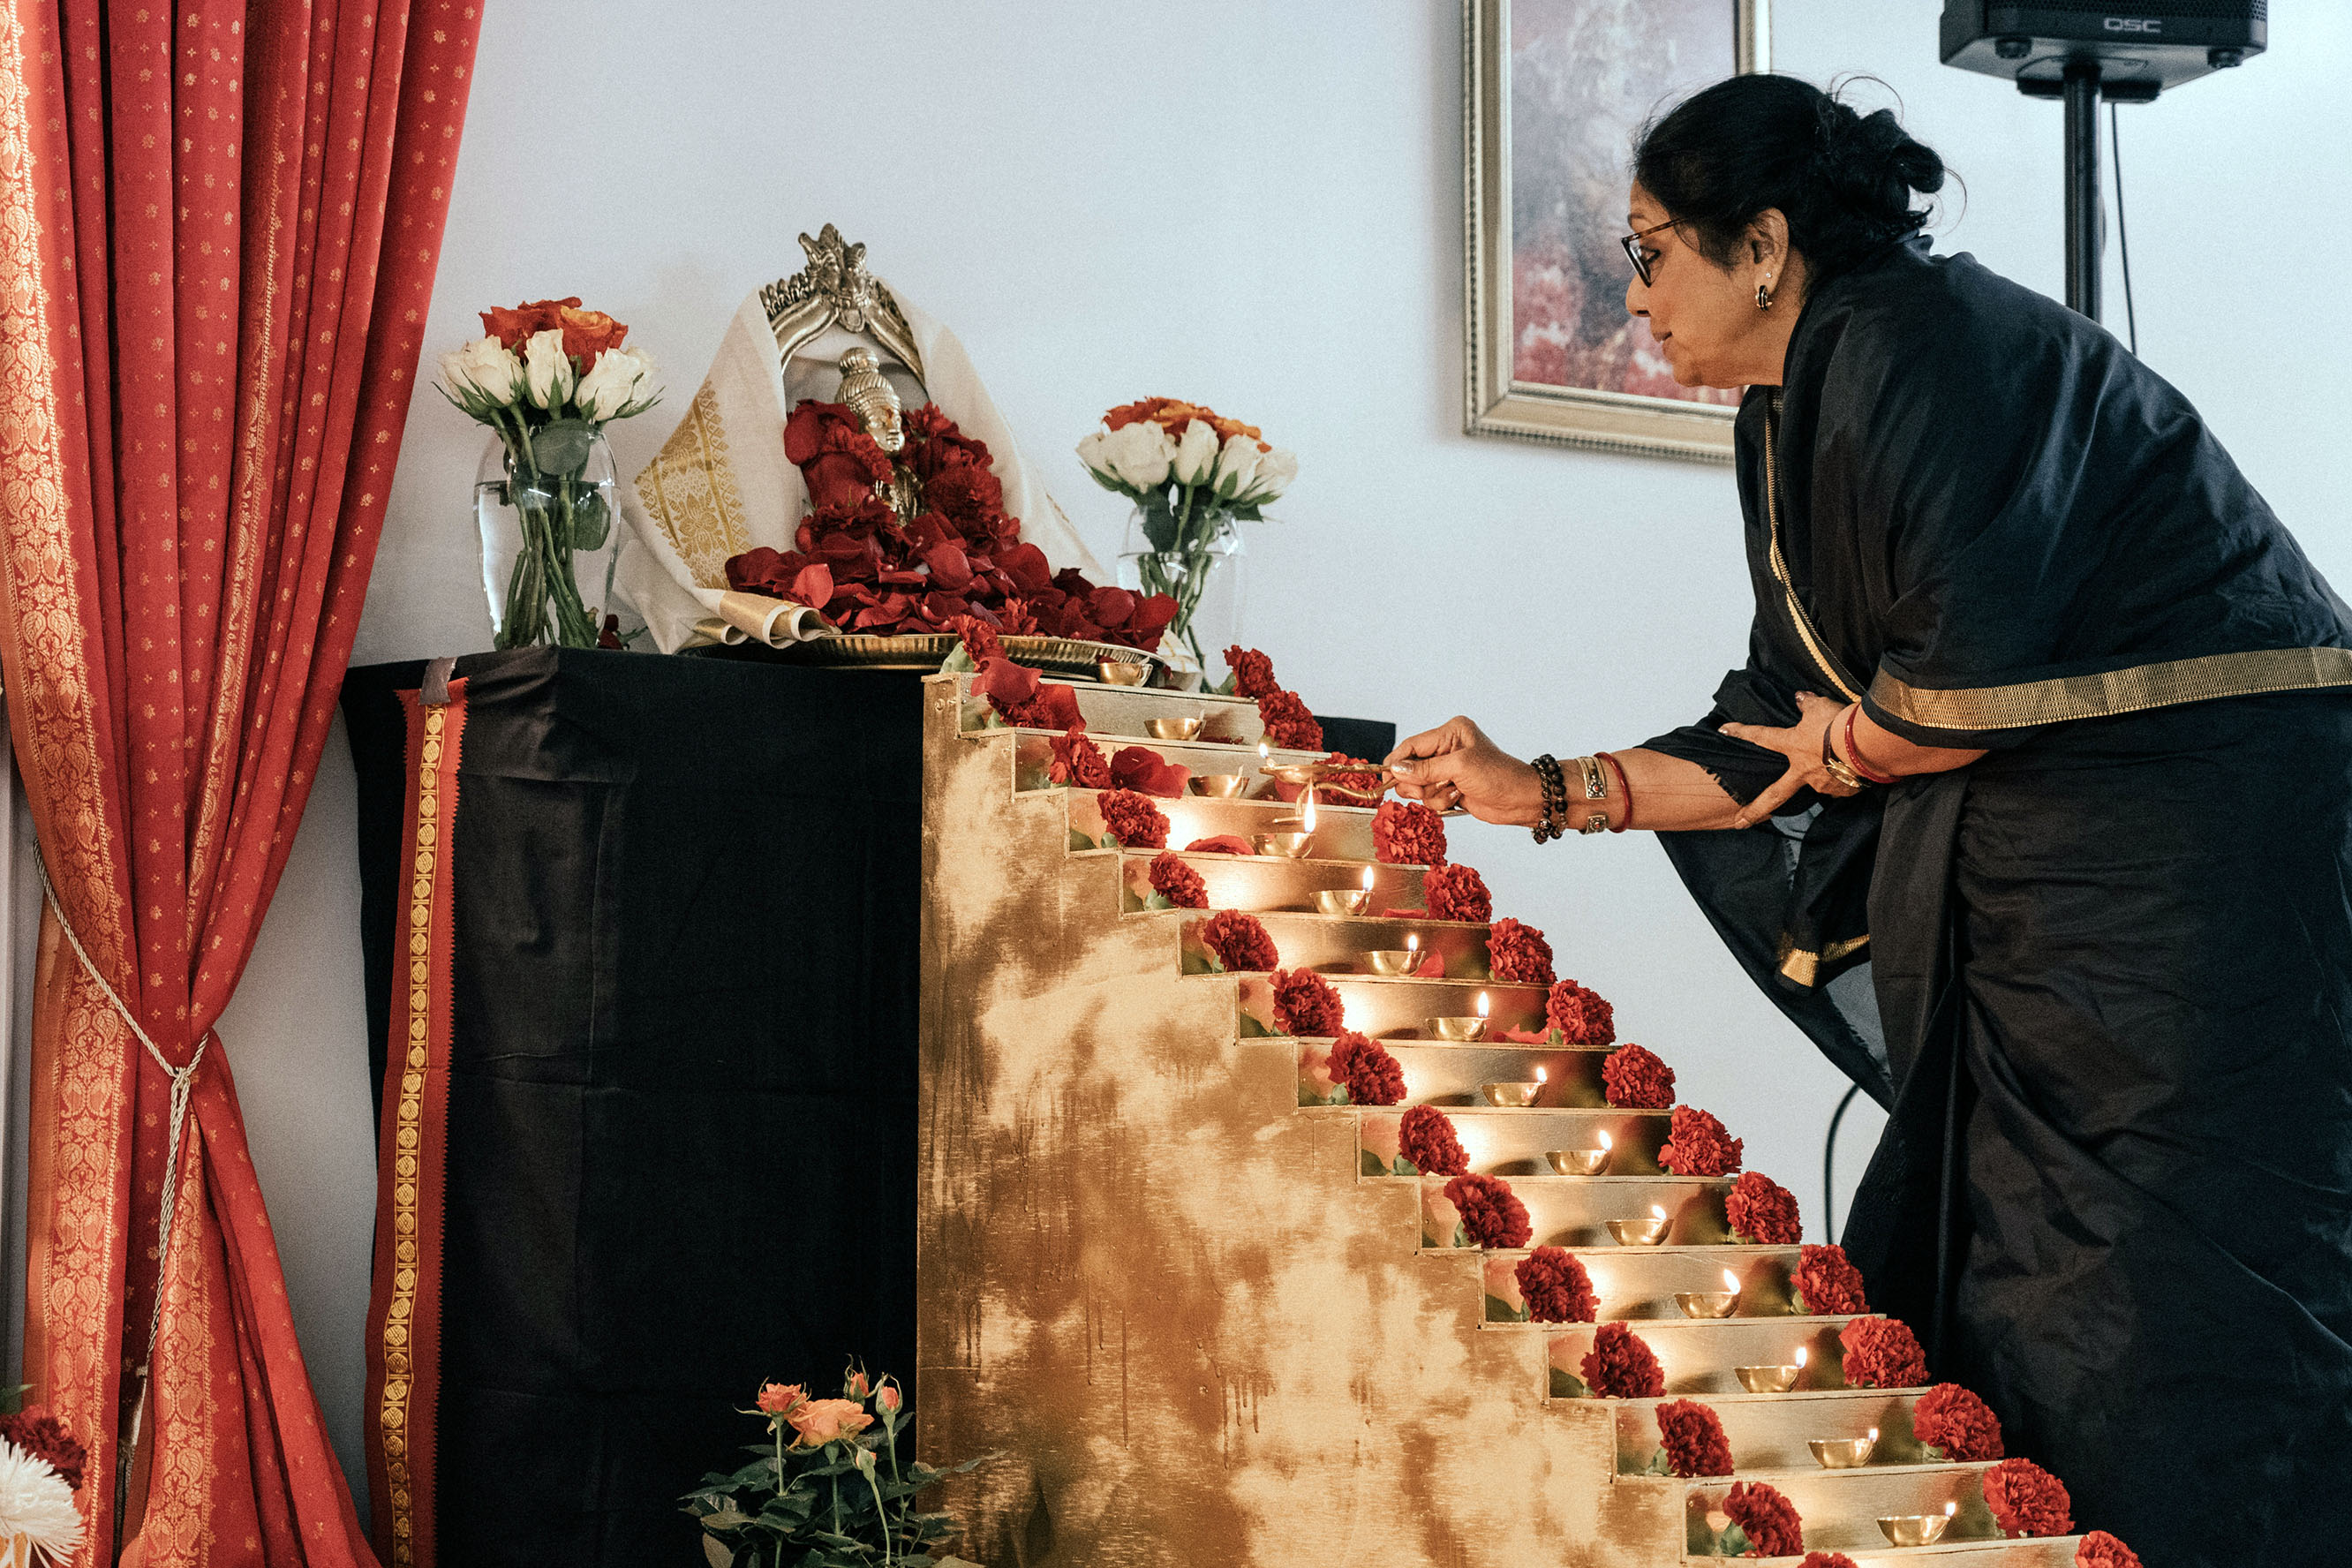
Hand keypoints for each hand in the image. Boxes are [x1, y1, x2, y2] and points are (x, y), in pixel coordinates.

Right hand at [1383, 716, 1543, 826]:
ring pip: (1418, 785)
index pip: (1412, 745)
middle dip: (1418, 782)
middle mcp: (1446, 748)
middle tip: (1427, 788)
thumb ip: (1425, 769)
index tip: (1383, 778)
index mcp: (1450, 732)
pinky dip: (1439, 801)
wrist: (1519, 800)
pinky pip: (1428, 797)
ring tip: (1453, 792)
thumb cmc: (1498, 776)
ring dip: (1432, 793)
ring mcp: (1447, 769)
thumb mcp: (1459, 767)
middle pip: (1410, 767)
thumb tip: (1396, 770)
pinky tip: (1457, 798)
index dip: (1396, 762)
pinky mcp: (1449, 787)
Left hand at [1716, 691, 1858, 828]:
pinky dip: (1846, 776)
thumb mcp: (1820, 706)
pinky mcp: (1844, 791)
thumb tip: (1800, 698)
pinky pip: (1842, 784)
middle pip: (1774, 795)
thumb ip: (1807, 704)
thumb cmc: (1841, 723)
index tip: (1724, 729)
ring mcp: (1823, 784)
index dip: (1742, 732)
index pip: (1762, 736)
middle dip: (1754, 811)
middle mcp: (1803, 771)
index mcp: (1792, 747)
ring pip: (1817, 782)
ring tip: (1842, 759)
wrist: (1870, 744)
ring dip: (1825, 773)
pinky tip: (1855, 766)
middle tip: (1739, 824)